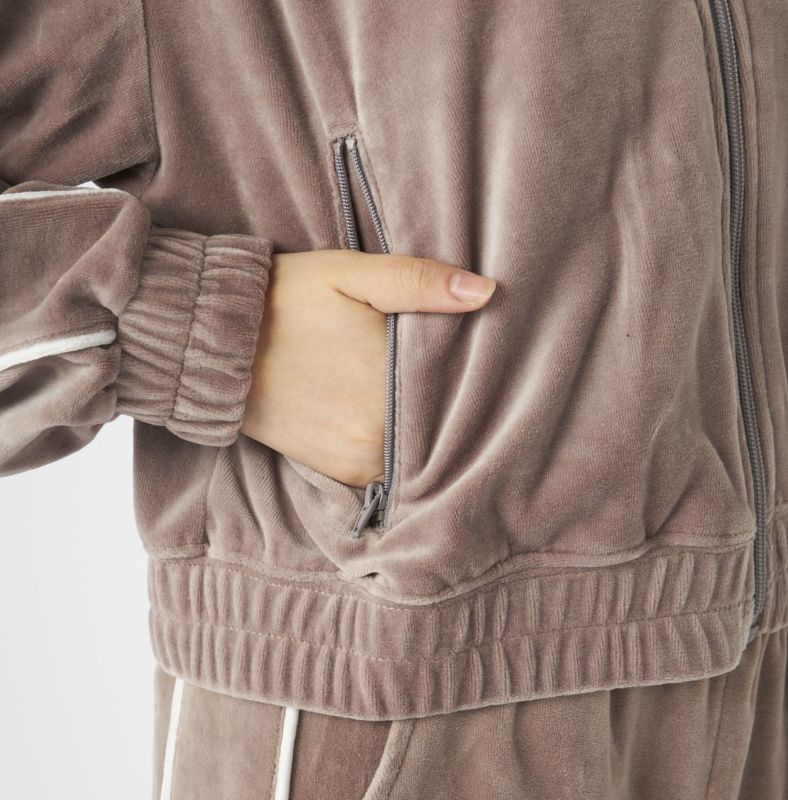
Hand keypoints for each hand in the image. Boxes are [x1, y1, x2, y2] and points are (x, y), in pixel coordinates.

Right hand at [241, 249, 496, 486]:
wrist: (213, 343)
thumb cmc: (285, 299)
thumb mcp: (350, 273)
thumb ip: (418, 282)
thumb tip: (485, 292)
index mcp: (389, 382)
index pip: (462, 388)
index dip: (477, 374)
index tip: (485, 359)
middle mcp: (378, 433)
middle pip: (443, 423)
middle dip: (454, 402)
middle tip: (462, 376)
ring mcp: (358, 458)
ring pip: (419, 448)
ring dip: (427, 428)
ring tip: (428, 394)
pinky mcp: (340, 470)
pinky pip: (389, 466)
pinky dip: (398, 445)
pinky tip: (398, 417)